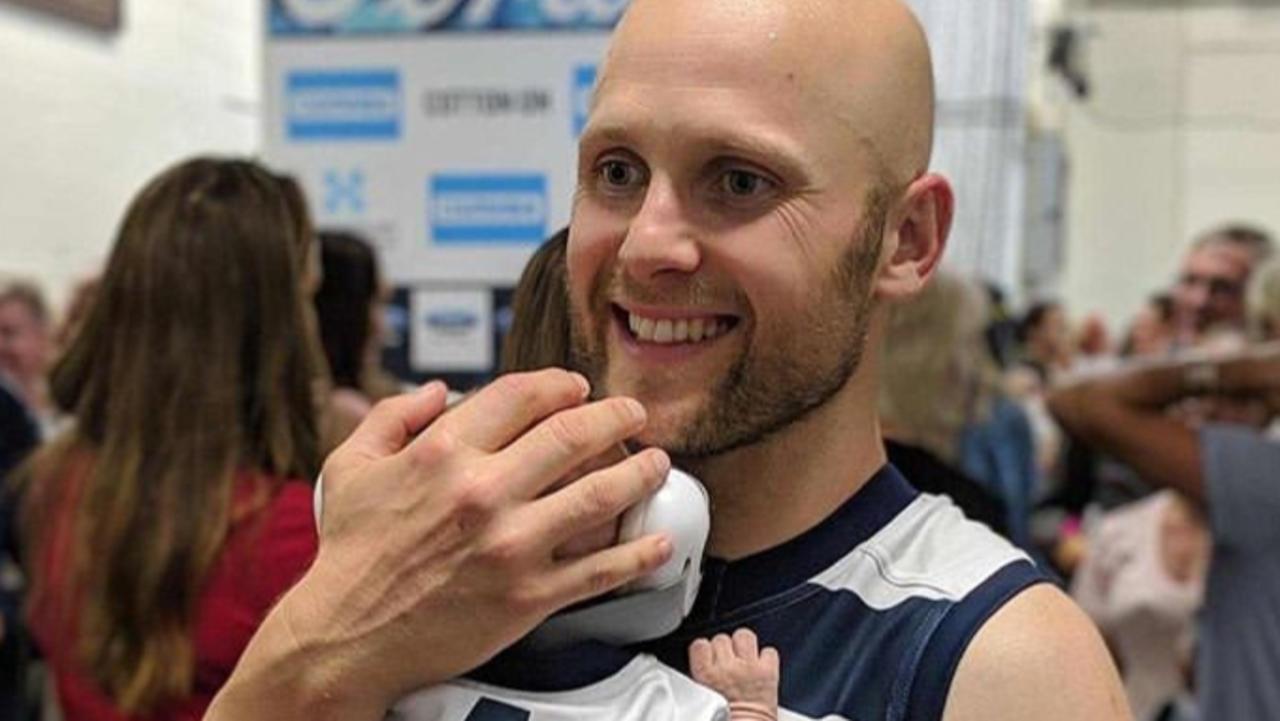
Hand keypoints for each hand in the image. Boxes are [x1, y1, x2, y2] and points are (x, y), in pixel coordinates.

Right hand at [215, 370, 672, 719]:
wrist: (347, 637)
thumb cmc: (351, 553)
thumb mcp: (351, 466)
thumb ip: (393, 416)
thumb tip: (436, 391)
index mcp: (444, 452)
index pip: (522, 395)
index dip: (560, 383)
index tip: (577, 387)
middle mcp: (484, 491)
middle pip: (574, 434)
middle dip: (615, 416)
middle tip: (633, 414)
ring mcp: (512, 545)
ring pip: (600, 494)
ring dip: (641, 472)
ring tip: (657, 463)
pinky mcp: (530, 596)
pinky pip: (602, 570)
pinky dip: (640, 553)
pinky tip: (660, 540)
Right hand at [689, 629, 779, 720]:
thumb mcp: (702, 698)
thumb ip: (702, 675)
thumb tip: (706, 660)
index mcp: (705, 675)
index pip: (700, 644)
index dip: (705, 650)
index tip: (709, 657)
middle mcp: (726, 667)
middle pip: (722, 638)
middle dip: (725, 649)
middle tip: (728, 663)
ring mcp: (748, 667)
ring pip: (744, 635)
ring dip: (744, 645)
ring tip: (744, 658)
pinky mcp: (768, 672)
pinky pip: (769, 652)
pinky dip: (767, 658)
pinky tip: (761, 668)